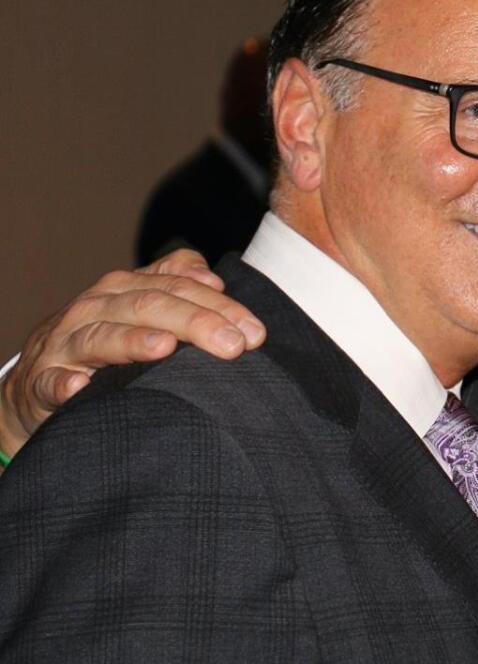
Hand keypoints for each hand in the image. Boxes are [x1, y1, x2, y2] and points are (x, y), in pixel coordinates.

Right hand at [0, 249, 265, 458]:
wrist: (36, 381)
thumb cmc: (102, 342)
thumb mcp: (138, 307)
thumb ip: (175, 285)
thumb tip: (212, 278)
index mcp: (124, 289)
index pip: (178, 288)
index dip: (220, 307)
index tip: (255, 332)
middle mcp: (94, 308)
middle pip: (148, 306)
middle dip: (194, 323)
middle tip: (233, 345)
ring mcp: (64, 343)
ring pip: (101, 336)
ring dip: (132, 341)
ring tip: (164, 347)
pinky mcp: (41, 381)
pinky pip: (51, 381)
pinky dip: (64, 382)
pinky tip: (81, 385)